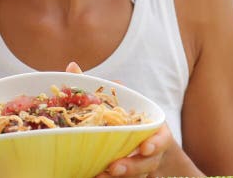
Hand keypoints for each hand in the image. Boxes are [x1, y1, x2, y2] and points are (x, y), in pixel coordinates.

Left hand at [63, 63, 174, 177]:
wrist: (137, 147)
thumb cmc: (122, 119)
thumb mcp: (114, 103)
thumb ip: (93, 87)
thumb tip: (71, 65)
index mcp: (152, 130)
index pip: (161, 139)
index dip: (155, 144)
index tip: (144, 147)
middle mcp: (151, 151)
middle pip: (148, 163)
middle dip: (132, 166)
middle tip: (114, 167)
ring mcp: (143, 167)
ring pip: (138, 176)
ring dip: (122, 176)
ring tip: (101, 176)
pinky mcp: (133, 176)